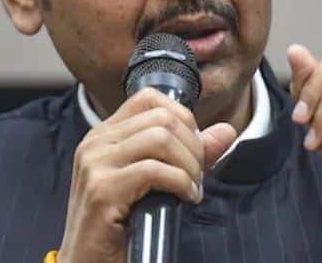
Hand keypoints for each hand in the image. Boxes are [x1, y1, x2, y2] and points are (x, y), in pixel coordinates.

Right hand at [57, 87, 235, 262]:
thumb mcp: (155, 182)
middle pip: (162, 117)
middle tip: (197, 175)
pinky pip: (155, 171)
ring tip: (192, 188)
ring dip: (189, 165)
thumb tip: (226, 130)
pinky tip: (185, 198)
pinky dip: (181, 183)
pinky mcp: (102, 190)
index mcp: (104, 134)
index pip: (148, 97)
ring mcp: (95, 164)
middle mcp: (96, 142)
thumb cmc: (120, 224)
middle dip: (193, 146)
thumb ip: (189, 153)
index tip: (192, 148)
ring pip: (160, 138)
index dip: (182, 117)